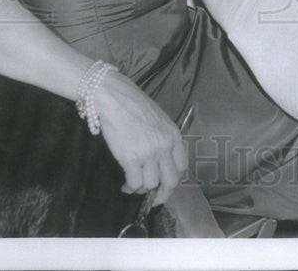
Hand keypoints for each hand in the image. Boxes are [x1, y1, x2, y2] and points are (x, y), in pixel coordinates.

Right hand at [92, 71, 187, 205]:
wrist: (114, 98)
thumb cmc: (133, 105)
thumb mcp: (158, 120)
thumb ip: (163, 138)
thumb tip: (160, 160)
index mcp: (173, 135)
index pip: (182, 166)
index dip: (174, 179)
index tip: (166, 185)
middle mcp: (164, 146)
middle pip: (171, 180)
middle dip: (162, 194)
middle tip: (153, 198)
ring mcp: (148, 153)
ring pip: (150, 185)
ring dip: (141, 189)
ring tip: (133, 185)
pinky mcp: (131, 159)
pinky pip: (134, 183)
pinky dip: (129, 188)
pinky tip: (125, 185)